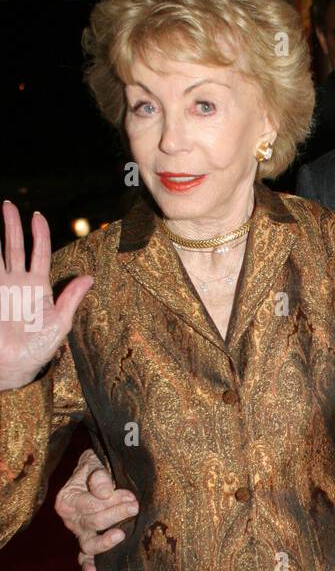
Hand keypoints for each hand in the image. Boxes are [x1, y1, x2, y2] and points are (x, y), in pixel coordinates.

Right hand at [0, 201, 92, 389]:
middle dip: (11, 225)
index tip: (36, 216)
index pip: (40, 254)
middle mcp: (18, 283)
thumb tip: (89, 277)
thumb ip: (71, 299)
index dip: (38, 235)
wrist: (13, 366)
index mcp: (38, 287)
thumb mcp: (60, 323)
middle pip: (14, 247)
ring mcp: (1, 287)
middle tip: (7, 205)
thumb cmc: (38, 349)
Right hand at [55, 448, 137, 570]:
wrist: (95, 472)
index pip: (90, 505)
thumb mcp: (94, 463)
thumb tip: (105, 492)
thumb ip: (98, 475)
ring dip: (107, 541)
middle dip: (116, 514)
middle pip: (93, 522)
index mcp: (68, 499)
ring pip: (89, 544)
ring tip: (121, 534)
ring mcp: (79, 532)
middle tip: (134, 506)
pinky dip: (88, 565)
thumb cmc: (96, 467)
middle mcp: (70, 518)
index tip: (129, 495)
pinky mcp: (88, 542)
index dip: (111, 501)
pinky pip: (86, 556)